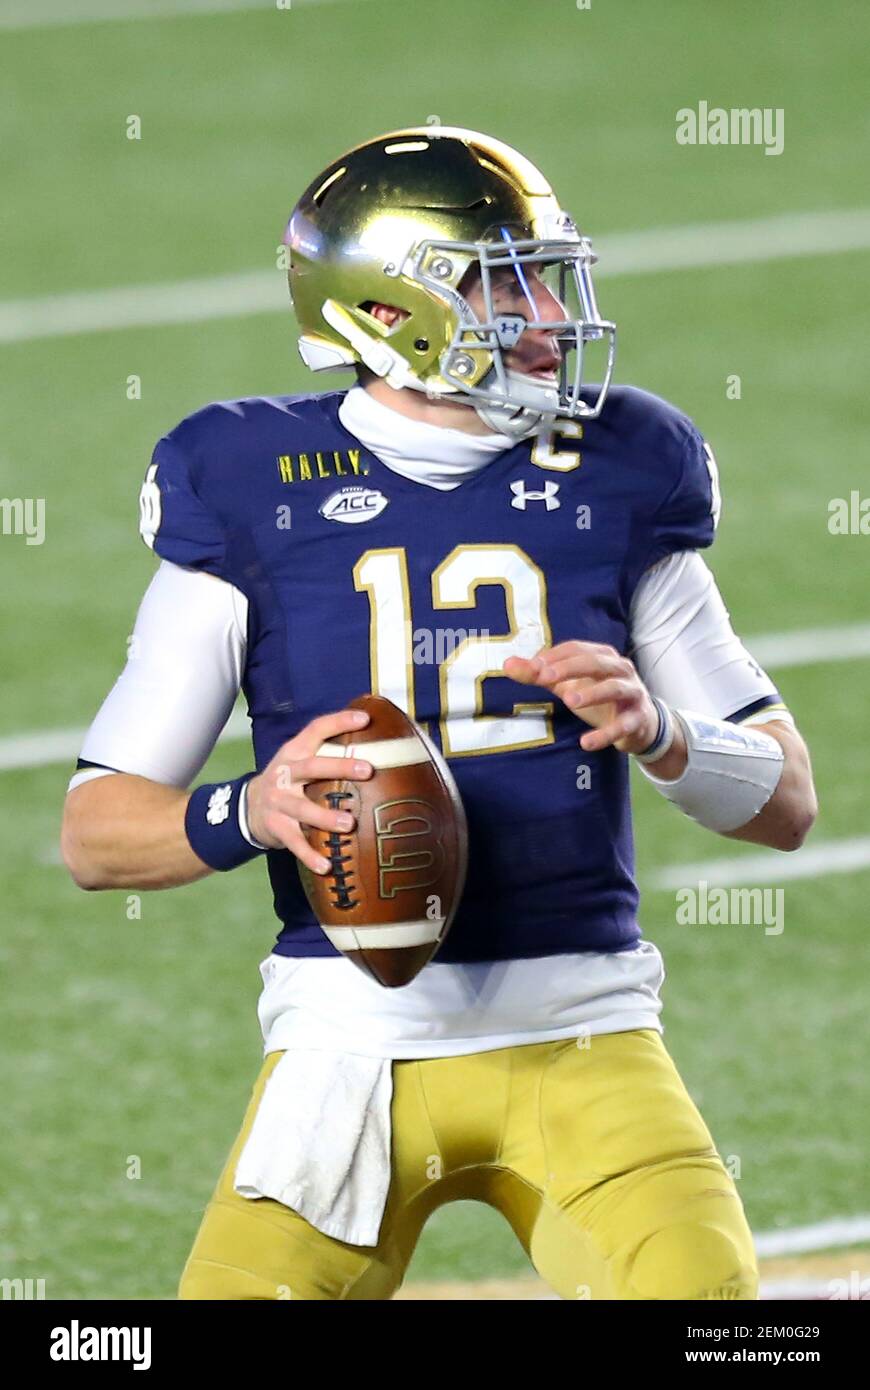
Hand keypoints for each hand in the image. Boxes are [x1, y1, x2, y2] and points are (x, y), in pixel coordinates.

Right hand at [246, 709, 373, 872]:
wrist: (247, 807)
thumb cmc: (287, 781)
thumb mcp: (298, 760)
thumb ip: (326, 751)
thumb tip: (374, 740)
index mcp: (294, 753)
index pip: (316, 730)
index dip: (339, 722)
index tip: (365, 719)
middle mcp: (285, 774)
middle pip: (312, 767)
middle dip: (339, 767)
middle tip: (367, 769)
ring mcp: (279, 802)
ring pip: (303, 809)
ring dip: (325, 816)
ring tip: (348, 824)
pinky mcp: (276, 828)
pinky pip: (294, 843)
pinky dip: (310, 855)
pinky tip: (327, 867)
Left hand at [503, 641, 659, 753]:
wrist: (639, 723)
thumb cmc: (599, 697)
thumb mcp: (569, 685)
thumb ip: (539, 675)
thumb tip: (507, 665)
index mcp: (601, 655)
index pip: (577, 648)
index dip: (555, 656)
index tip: (533, 668)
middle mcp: (620, 669)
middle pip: (596, 662)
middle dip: (570, 668)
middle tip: (545, 678)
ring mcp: (632, 692)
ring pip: (614, 687)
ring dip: (593, 693)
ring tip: (570, 701)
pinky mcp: (637, 718)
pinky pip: (623, 725)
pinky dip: (606, 734)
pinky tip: (586, 742)